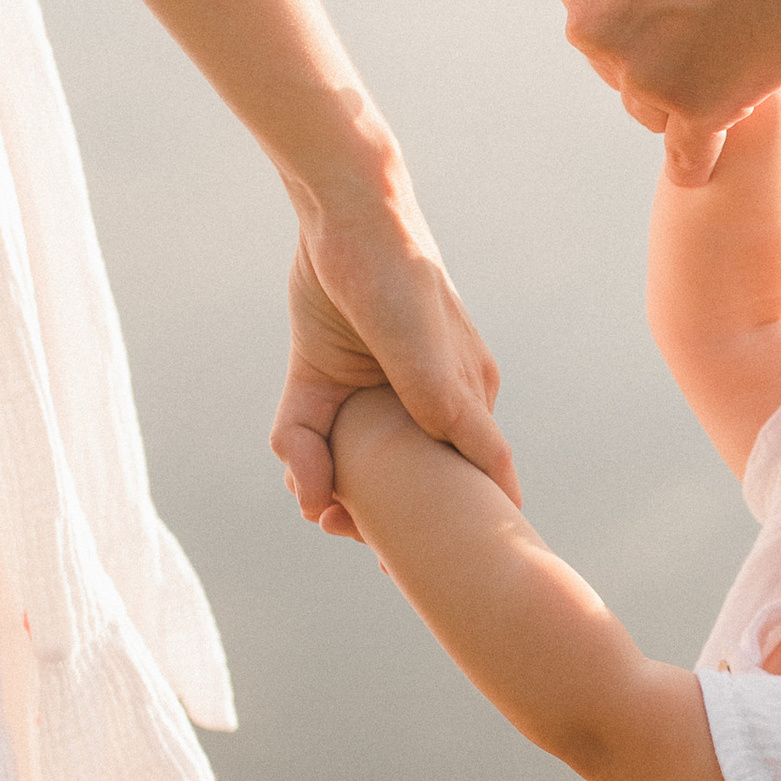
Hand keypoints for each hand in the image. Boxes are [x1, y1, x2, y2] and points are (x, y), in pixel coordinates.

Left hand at [271, 187, 514, 529]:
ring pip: (355, 459)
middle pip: (409, 476)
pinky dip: (303, 455)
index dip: (464, 521)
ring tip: (326, 514)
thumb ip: (442, 411)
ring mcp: (373, 389)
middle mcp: (424, 397)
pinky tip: (300, 477)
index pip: (480, 472)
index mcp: (467, 394)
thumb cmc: (400, 277)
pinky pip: (312, 430)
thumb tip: (454, 466)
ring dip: (337, 490)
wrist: (347, 212)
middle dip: (385, 516)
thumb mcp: (425, 352)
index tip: (446, 568)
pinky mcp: (325, 375)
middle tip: (362, 545)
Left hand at [547, 0, 780, 185]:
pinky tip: (719, 144)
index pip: (599, 23)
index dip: (651, 15)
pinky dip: (702, 154)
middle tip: (730, 21)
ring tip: (746, 53)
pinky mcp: (695, 109)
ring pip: (656, 113)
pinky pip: (689, 155)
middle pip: (623, 71)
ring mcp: (641, 72)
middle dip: (667, 57)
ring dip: (692, 97)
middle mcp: (589, 25)